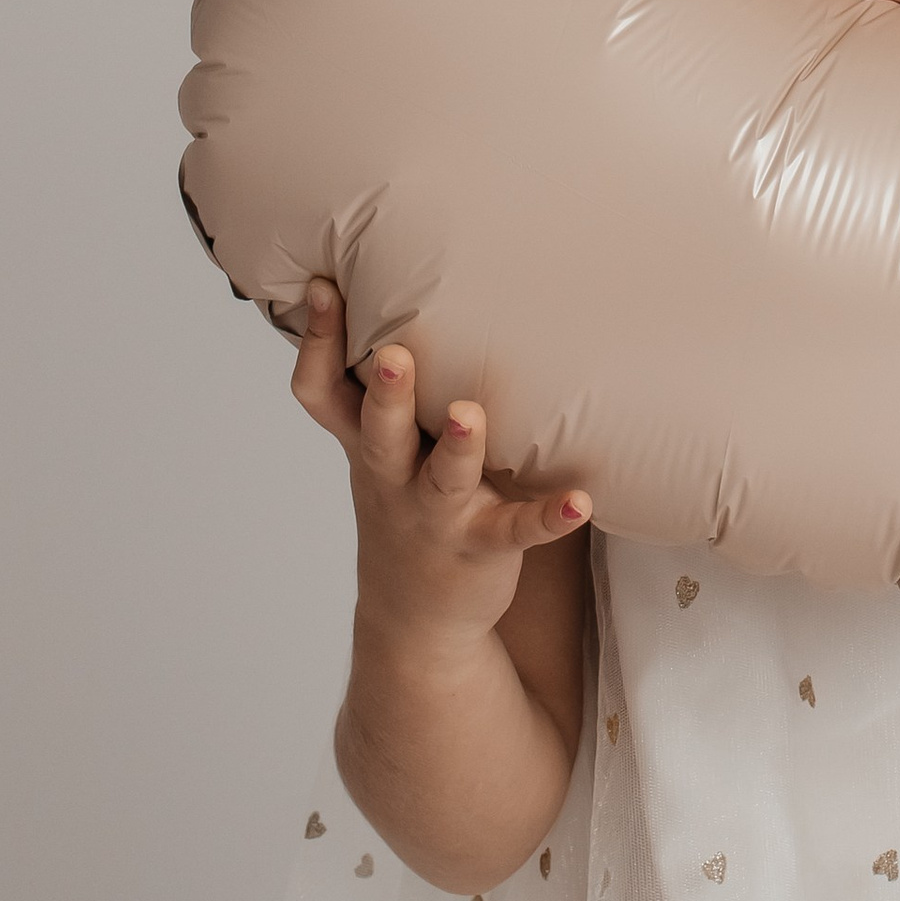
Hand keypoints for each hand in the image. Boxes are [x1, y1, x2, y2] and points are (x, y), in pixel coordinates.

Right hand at [291, 280, 589, 654]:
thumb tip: (384, 282)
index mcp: (369, 444)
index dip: (318, 343)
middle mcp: (395, 477)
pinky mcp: (486, 546)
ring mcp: (438, 515)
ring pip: (444, 479)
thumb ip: (381, 384)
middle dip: (386, 393)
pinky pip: (519, 530)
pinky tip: (580, 500)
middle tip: (393, 354)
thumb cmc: (405, 499)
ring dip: (459, 447)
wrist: (417, 617)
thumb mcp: (381, 447)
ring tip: (469, 415)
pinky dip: (549, 516)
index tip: (321, 287)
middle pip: (380, 432)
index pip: (324, 392)